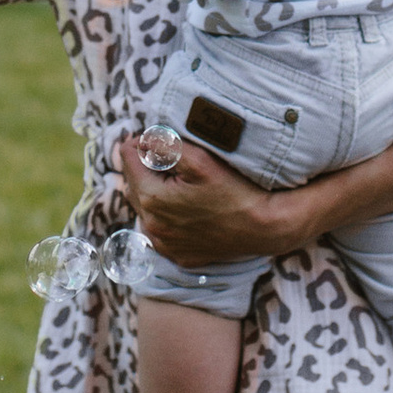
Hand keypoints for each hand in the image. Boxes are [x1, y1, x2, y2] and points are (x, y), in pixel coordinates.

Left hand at [118, 130, 299, 263]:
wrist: (264, 227)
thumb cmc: (235, 190)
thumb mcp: (201, 161)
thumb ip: (166, 147)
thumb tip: (141, 139)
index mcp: (152, 199)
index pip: (128, 161)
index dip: (139, 144)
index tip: (154, 137)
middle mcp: (151, 225)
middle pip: (132, 185)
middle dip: (142, 167)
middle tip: (162, 154)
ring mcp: (164, 244)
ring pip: (144, 209)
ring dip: (151, 191)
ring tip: (173, 178)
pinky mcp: (178, 255)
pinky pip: (159, 230)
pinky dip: (163, 215)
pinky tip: (182, 205)